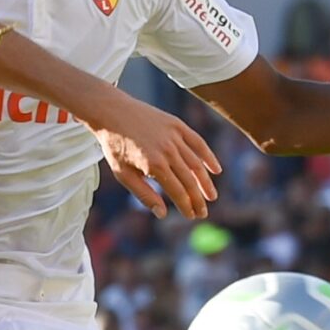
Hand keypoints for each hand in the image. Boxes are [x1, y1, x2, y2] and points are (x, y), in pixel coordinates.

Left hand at [92, 94, 219, 218]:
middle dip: (198, 200)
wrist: (112, 113)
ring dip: (206, 182)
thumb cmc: (115, 146)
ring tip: (212, 197)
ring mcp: (174, 137)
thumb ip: (144, 194)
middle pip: (190, 181)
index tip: (191, 216)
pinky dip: (208, 157)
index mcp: (154, 165)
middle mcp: (168, 151)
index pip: (177, 191)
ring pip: (196, 164)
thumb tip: (162, 214)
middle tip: (203, 213)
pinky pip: (198, 143)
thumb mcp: (123, 174)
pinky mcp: (177, 125)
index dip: (186, 206)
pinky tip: (216, 170)